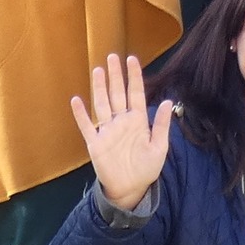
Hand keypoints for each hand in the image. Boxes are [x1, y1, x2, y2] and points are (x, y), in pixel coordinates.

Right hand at [67, 53, 174, 211]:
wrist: (131, 189)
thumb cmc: (147, 168)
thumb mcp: (159, 147)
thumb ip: (162, 125)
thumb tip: (168, 102)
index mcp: (138, 121)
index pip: (135, 93)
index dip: (134, 77)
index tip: (132, 59)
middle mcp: (122, 121)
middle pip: (117, 94)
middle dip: (115, 75)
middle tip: (112, 56)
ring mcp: (107, 131)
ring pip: (102, 104)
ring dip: (100, 88)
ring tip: (98, 70)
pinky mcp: (95, 143)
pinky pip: (86, 126)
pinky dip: (81, 114)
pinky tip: (77, 100)